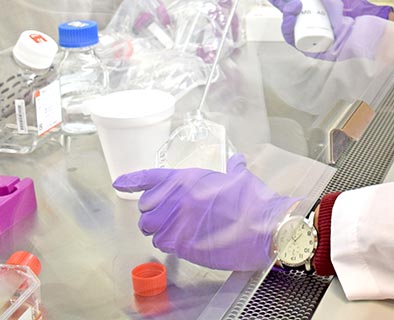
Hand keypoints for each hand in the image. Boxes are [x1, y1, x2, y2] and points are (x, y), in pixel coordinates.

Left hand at [112, 154, 297, 271]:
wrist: (262, 227)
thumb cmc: (253, 202)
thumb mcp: (240, 178)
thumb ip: (233, 168)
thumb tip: (236, 160)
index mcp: (189, 178)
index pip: (151, 177)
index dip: (132, 180)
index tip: (120, 182)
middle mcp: (178, 199)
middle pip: (146, 207)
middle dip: (153, 211)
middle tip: (168, 213)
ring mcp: (178, 222)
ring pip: (151, 229)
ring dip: (160, 229)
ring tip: (178, 228)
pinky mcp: (182, 244)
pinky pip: (163, 244)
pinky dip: (170, 243)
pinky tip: (186, 239)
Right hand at [264, 0, 392, 60]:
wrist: (365, 25)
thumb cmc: (350, 6)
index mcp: (312, 5)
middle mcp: (308, 19)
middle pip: (285, 9)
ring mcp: (308, 34)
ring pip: (287, 23)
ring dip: (284, 9)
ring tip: (291, 0)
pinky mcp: (308, 48)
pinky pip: (293, 37)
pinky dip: (289, 24)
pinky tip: (295, 9)